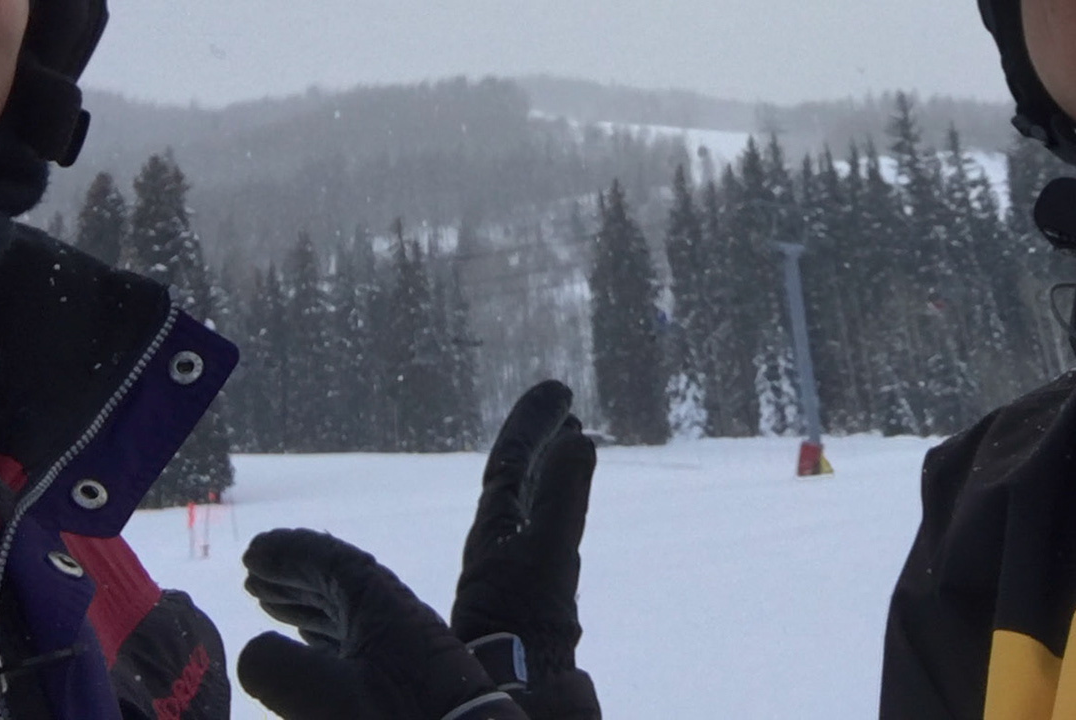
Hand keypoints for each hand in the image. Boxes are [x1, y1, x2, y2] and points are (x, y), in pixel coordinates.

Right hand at [239, 528, 524, 719]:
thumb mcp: (328, 698)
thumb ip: (277, 669)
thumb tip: (252, 652)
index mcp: (381, 604)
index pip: (331, 561)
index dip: (289, 553)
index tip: (253, 552)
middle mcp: (393, 616)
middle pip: (337, 581)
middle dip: (292, 576)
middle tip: (251, 577)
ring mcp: (400, 648)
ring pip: (345, 613)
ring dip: (304, 605)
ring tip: (266, 604)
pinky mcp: (402, 679)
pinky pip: (353, 642)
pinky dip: (322, 637)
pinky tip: (305, 645)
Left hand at [452, 381, 599, 719]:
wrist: (519, 687)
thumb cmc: (524, 623)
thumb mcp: (548, 553)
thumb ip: (563, 497)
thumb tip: (580, 439)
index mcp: (495, 527)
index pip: (511, 460)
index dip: (532, 422)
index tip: (558, 388)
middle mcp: (503, 542)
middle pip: (521, 476)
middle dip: (542, 439)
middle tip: (566, 405)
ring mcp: (518, 567)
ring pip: (535, 503)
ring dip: (552, 468)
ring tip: (573, 439)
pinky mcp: (535, 592)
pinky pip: (547, 531)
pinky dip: (560, 505)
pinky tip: (569, 506)